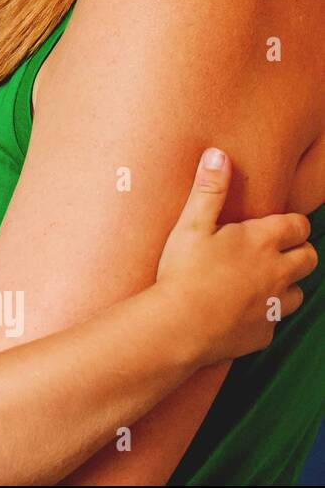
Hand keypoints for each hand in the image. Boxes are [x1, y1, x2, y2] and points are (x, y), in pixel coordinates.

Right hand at [154, 147, 316, 366]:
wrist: (178, 326)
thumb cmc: (182, 272)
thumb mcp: (190, 224)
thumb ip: (208, 189)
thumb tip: (218, 154)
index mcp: (262, 241)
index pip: (298, 226)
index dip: (290, 225)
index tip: (276, 227)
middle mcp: (278, 272)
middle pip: (308, 258)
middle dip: (298, 253)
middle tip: (273, 252)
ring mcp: (273, 306)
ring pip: (298, 293)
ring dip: (285, 286)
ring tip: (259, 283)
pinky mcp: (264, 333)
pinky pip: (273, 322)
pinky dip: (262, 316)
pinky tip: (239, 313)